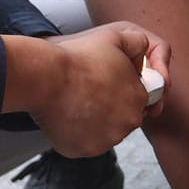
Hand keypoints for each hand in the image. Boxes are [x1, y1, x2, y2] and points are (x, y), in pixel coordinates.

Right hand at [32, 22, 170, 155]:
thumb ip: (140, 43)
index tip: (106, 83)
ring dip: (97, 121)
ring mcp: (106, 140)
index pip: (139, 99)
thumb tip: (144, 56)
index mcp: (139, 99)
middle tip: (90, 92)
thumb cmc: (78, 57)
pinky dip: (79, 134)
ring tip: (78, 102)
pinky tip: (68, 116)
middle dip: (112, 107)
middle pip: (124, 118)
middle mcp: (127, 124)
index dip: (123, 89)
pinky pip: (86, 143)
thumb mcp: (117, 37)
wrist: (45, 77)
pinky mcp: (85, 151)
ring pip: (106, 132)